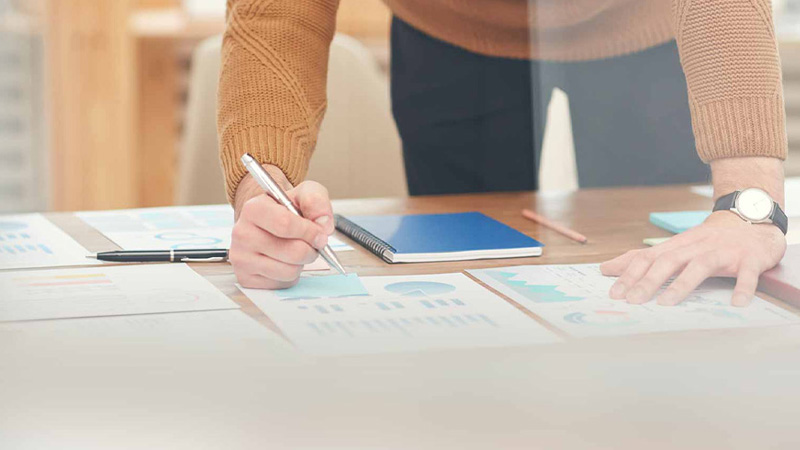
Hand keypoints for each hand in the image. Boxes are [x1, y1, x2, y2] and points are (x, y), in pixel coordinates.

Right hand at [229, 165, 333, 288]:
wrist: (267, 225)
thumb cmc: (285, 210)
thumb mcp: (303, 194)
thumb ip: (316, 201)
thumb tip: (324, 225)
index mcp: (253, 209)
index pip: (285, 224)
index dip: (309, 232)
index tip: (321, 234)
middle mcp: (242, 234)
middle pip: (292, 251)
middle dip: (311, 250)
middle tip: (313, 245)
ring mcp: (241, 258)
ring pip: (289, 270)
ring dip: (302, 263)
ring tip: (297, 251)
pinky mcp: (246, 278)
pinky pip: (282, 283)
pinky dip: (291, 275)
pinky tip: (284, 261)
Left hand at [600, 211, 785, 306]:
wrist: (752, 219)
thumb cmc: (708, 239)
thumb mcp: (675, 246)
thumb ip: (644, 259)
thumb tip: (607, 268)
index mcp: (679, 245)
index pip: (649, 257)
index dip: (630, 273)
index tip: (614, 292)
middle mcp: (698, 246)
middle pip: (669, 261)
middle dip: (648, 280)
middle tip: (632, 300)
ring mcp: (724, 251)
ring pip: (700, 265)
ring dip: (682, 284)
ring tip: (666, 303)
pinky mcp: (751, 258)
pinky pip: (747, 274)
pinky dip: (743, 287)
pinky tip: (737, 303)